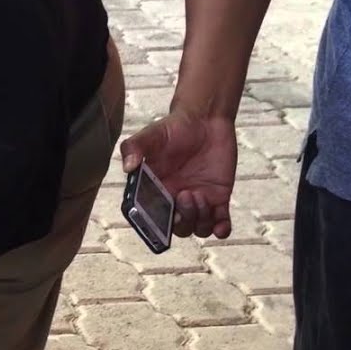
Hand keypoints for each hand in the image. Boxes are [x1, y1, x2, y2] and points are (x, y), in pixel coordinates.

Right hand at [119, 110, 236, 238]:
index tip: (160, 218)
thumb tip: (129, 167)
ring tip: (201, 196)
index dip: (155, 224)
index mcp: (156, 192)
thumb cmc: (174, 128)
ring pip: (198, 228)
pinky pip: (221, 223)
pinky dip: (221, 230)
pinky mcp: (219, 198)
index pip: (152, 218)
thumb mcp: (150, 135)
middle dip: (182, 220)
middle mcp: (175, 200)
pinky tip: (221, 227)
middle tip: (186, 195)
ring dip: (199, 221)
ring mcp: (198, 201)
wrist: (205, 119)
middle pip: (177, 227)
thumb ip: (134, 148)